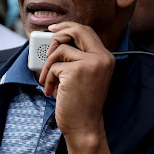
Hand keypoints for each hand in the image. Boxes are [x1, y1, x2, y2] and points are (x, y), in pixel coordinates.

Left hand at [39, 22, 113, 153]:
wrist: (85, 127)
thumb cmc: (82, 104)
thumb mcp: (86, 76)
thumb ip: (78, 58)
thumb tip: (57, 42)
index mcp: (106, 58)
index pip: (87, 31)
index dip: (69, 27)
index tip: (55, 29)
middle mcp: (101, 58)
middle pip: (76, 30)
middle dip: (57, 35)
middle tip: (47, 45)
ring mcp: (90, 63)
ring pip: (59, 50)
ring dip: (49, 67)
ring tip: (49, 82)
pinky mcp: (76, 71)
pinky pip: (54, 66)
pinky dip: (48, 79)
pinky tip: (52, 91)